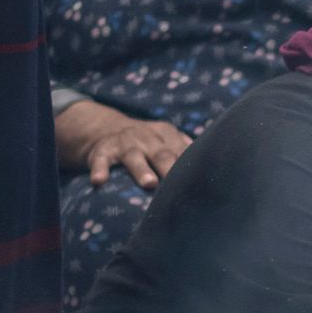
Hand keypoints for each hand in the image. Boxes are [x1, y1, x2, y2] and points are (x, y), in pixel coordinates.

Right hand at [55, 98, 191, 187]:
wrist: (105, 128)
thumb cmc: (145, 143)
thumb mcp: (165, 140)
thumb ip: (185, 152)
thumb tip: (213, 170)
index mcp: (165, 135)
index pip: (182, 152)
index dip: (191, 166)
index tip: (203, 184)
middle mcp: (146, 137)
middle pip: (161, 154)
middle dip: (170, 167)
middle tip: (178, 184)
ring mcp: (124, 144)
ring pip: (134, 156)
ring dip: (142, 170)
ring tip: (149, 184)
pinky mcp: (102, 151)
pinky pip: (100, 161)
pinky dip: (100, 170)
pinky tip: (98, 181)